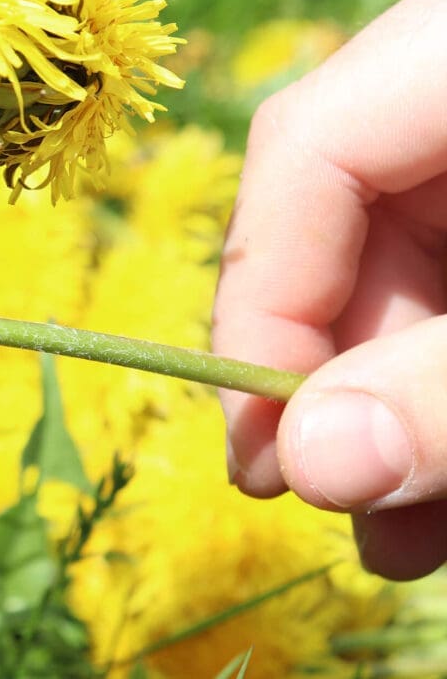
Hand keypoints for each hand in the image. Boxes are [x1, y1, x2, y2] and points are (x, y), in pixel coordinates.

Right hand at [213, 0, 446, 580]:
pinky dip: (442, 391)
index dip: (262, 297)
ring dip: (389, 411)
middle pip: (351, 232)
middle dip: (332, 383)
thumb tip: (314, 465)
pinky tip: (440, 487)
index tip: (263, 439)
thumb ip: (446, 382)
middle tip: (321, 500)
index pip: (307, 150)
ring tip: (395, 539)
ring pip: (405, 280)